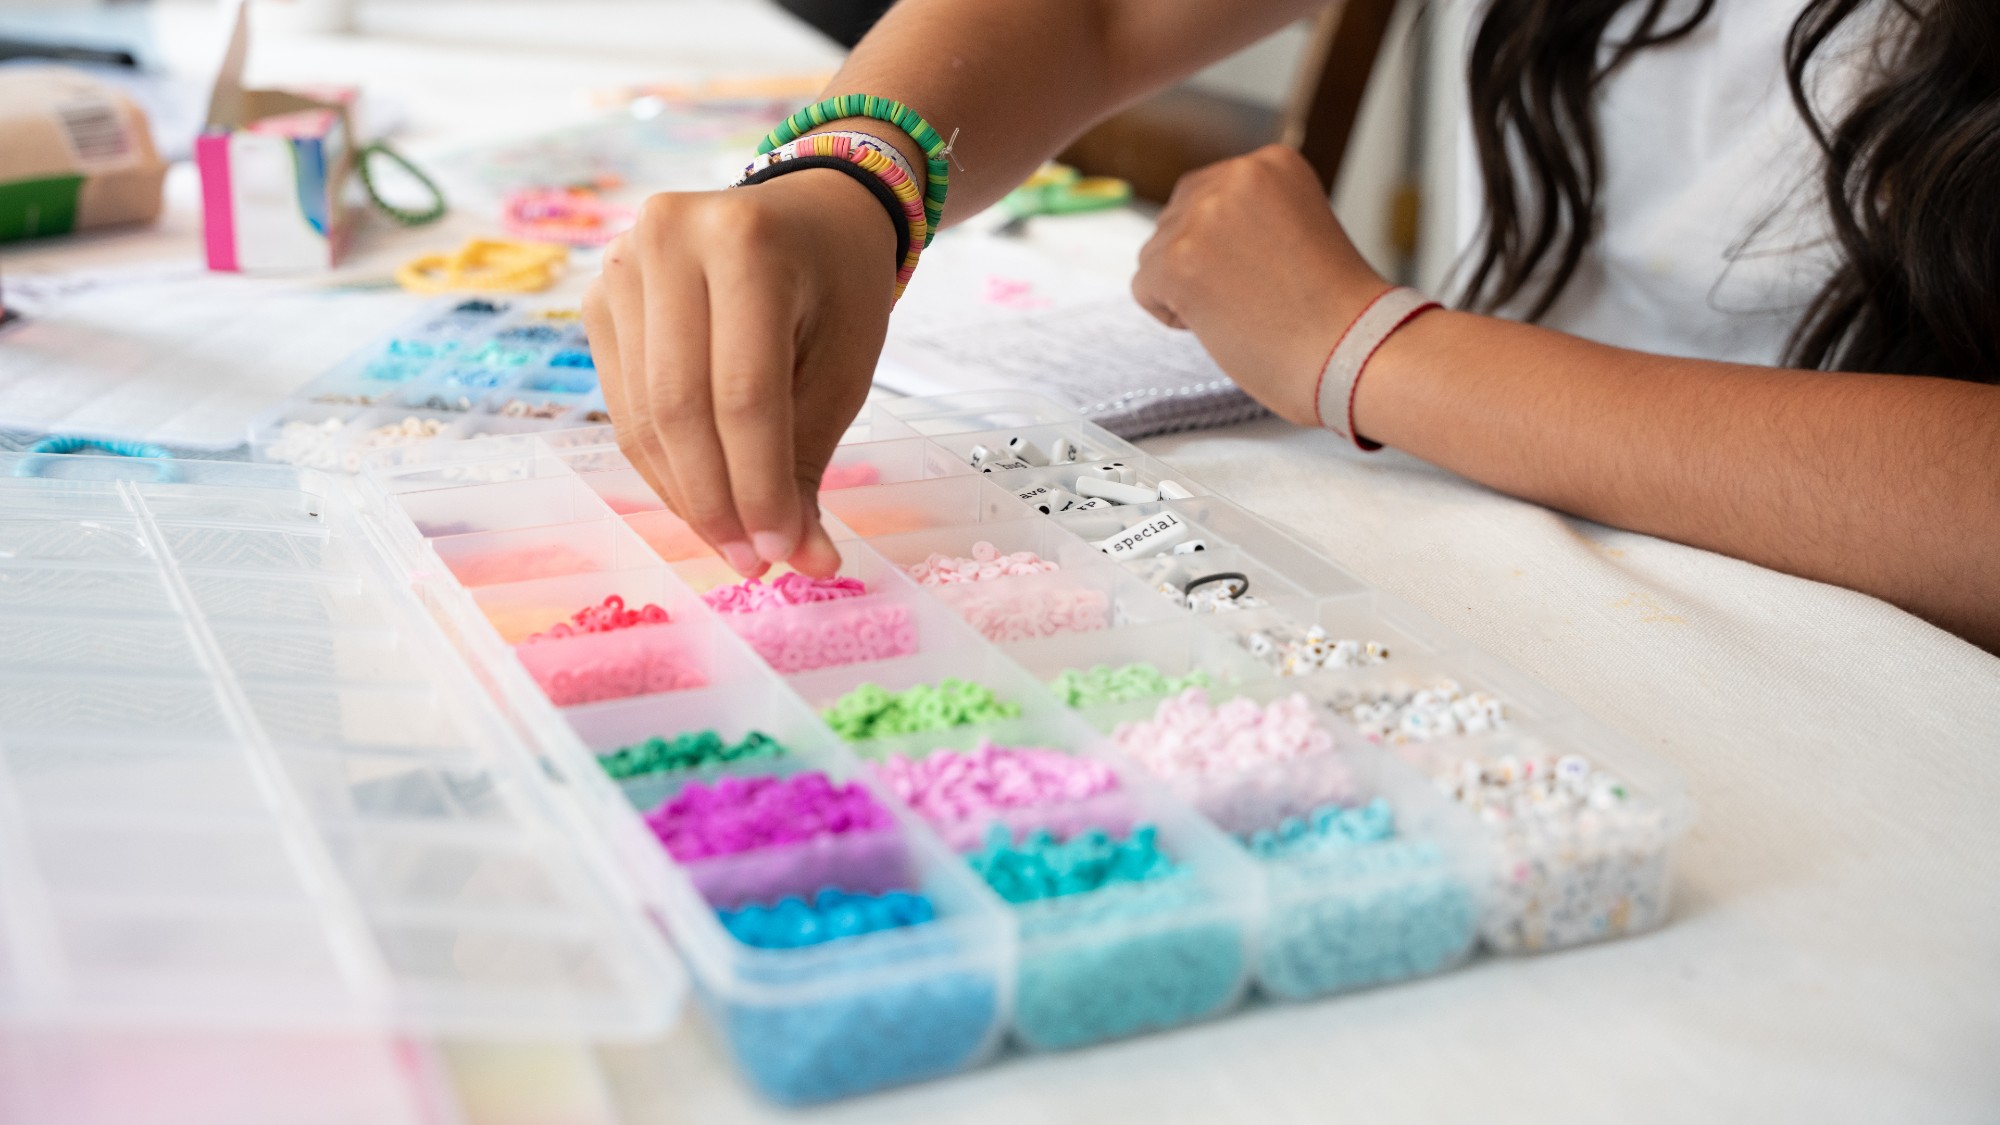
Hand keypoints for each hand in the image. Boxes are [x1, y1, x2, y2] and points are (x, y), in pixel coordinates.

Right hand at [582, 169, 899, 577]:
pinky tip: (702, 499)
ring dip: (687, 495)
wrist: (810, 212)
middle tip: (753, 562)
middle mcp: (668, 238)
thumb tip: (803, 564)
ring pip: (643, 416)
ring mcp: (619, 263)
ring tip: (733, 542)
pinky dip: (664, 466)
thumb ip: (811, 463)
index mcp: (745, 240)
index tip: (782, 554)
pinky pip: (624, 407)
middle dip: (717, 502)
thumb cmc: (838, 288)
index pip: (742, 392)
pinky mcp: (595, 297)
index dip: (759, 485)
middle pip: (680, 408)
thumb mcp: (845, 367)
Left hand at [1131, 145, 1389, 425]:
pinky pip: (1144, 288)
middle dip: (1200, 263)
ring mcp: (1204, 216)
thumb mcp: (1295, 228)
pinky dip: (1173, 316)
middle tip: (1255, 296)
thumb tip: (1187, 232)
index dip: (1227, 245)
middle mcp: (1236, 175)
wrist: (1355, 352)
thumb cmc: (1333, 311)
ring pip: (1156, 254)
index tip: (1270, 271)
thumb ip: (1246, 216)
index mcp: (1272, 162)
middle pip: (1175, 220)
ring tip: (1246, 309)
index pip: (1207, 195)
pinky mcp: (1178, 260)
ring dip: (1187, 289)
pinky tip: (1223, 322)